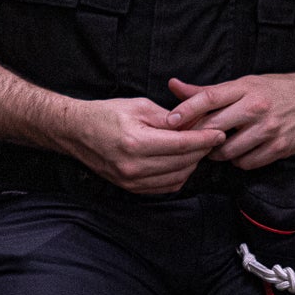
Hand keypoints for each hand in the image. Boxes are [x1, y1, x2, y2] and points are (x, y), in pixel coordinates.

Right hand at [57, 96, 224, 194]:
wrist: (76, 131)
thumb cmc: (104, 114)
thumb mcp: (136, 106)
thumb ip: (166, 117)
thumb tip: (192, 125)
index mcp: (136, 142)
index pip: (181, 144)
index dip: (204, 139)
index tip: (218, 133)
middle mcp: (134, 165)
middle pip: (183, 162)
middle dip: (201, 150)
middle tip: (211, 139)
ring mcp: (132, 181)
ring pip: (177, 177)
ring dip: (192, 164)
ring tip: (196, 150)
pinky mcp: (131, 188)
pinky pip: (165, 187)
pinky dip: (179, 176)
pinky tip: (181, 163)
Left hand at [166, 74, 294, 169]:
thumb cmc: (270, 90)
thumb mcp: (241, 84)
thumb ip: (207, 91)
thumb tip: (173, 85)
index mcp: (243, 88)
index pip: (208, 98)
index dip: (186, 110)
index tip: (170, 121)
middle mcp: (256, 108)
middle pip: (215, 126)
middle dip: (197, 137)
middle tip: (189, 141)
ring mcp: (269, 129)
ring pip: (229, 150)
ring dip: (217, 153)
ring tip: (216, 148)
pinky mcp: (280, 147)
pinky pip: (247, 163)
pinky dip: (238, 161)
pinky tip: (238, 153)